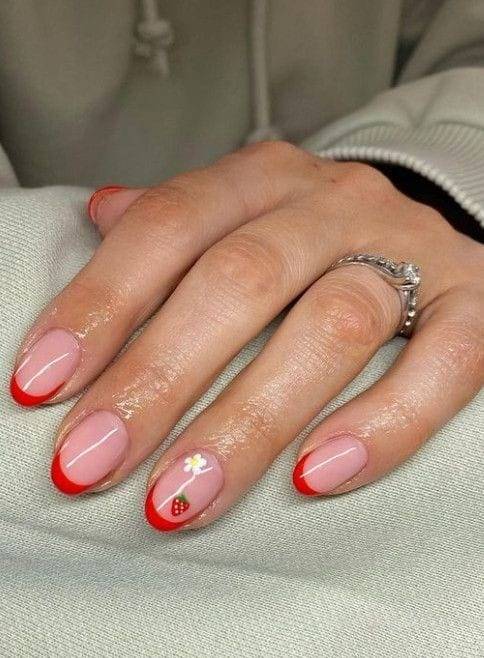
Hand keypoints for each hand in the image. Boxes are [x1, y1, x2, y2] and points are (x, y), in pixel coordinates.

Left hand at [10, 142, 483, 531]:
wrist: (426, 229)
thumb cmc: (310, 239)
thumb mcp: (242, 213)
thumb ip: (175, 220)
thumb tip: (98, 213)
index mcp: (265, 179)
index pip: (169, 225)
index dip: (101, 302)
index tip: (42, 384)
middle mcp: (336, 204)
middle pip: (241, 279)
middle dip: (159, 377)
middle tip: (92, 461)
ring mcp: (412, 252)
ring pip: (334, 325)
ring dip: (250, 419)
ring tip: (182, 498)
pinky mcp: (477, 306)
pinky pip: (443, 363)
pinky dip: (382, 423)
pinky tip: (316, 479)